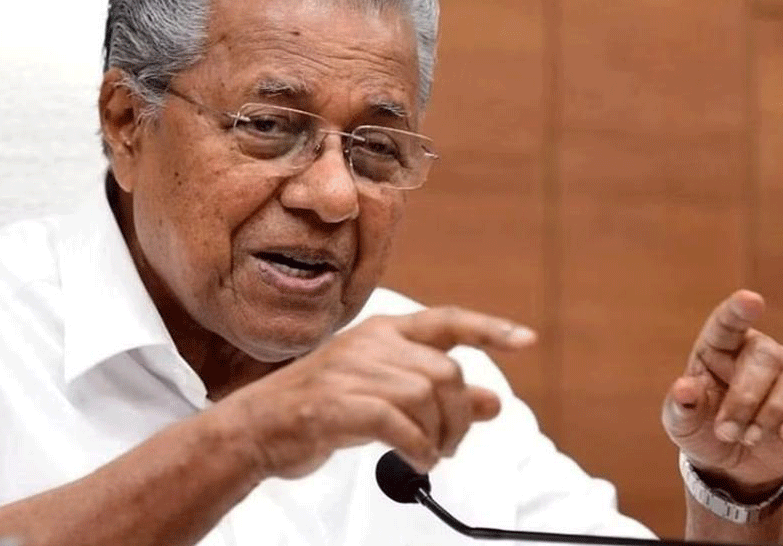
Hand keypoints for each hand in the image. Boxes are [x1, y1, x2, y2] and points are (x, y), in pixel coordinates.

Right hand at [223, 308, 535, 478]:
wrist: (256, 428)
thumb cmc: (320, 409)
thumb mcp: (385, 395)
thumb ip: (437, 394)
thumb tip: (492, 402)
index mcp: (381, 332)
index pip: (446, 321)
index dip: (489, 329)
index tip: (526, 340)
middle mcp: (370, 344)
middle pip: (445, 373)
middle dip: (459, 416)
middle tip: (450, 444)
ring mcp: (351, 372)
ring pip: (426, 398)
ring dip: (439, 437)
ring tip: (428, 454)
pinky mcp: (337, 404)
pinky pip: (399, 425)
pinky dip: (417, 448)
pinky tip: (415, 460)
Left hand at [661, 291, 782, 496]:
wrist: (733, 464)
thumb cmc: (703, 429)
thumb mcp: (682, 423)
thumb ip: (681, 406)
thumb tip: (684, 388)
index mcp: (720, 347)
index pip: (729, 322)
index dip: (739, 310)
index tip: (750, 300)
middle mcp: (759, 351)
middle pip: (765, 357)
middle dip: (745, 400)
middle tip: (726, 432)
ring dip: (771, 414)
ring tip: (748, 439)